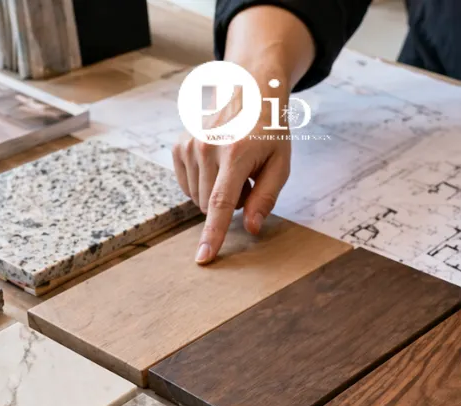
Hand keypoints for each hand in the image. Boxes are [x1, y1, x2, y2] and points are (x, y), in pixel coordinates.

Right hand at [172, 5, 312, 263]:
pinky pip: (188, 185)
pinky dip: (204, 184)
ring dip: (217, 193)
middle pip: (211, 206)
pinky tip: (218, 165)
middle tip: (248, 180)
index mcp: (235, 154)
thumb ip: (266, 198)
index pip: (221, 204)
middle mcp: (207, 148)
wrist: (248, 92)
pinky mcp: (180, 146)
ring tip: (234, 169)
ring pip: (198, 198)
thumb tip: (252, 228)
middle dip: (230, 204)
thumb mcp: (280, 164)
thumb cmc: (269, 131)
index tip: (203, 258)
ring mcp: (190, 146)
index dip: (213, 235)